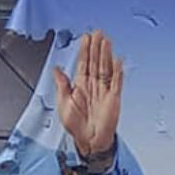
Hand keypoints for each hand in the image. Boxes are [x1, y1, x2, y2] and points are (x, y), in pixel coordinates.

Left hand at [52, 30, 123, 157]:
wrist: (88, 141)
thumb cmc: (76, 126)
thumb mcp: (63, 104)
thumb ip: (61, 85)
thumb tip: (56, 69)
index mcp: (80, 86)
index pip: (84, 64)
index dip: (85, 51)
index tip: (86, 38)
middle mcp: (93, 86)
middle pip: (95, 62)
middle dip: (96, 47)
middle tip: (98, 33)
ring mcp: (104, 91)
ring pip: (105, 68)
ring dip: (106, 54)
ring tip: (106, 41)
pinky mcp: (113, 99)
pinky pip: (116, 83)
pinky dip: (117, 72)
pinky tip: (117, 61)